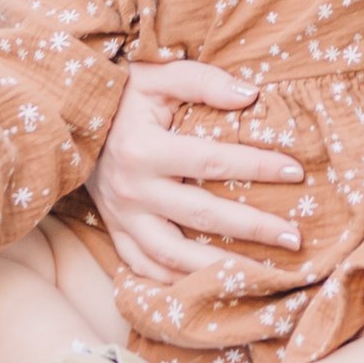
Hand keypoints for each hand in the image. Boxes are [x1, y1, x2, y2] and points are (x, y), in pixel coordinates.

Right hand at [84, 59, 307, 285]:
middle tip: (295, 236)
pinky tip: (209, 286)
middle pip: (202, 216)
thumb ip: (204, 81)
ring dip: (220, 267)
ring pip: (174, 256)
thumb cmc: (122, 94)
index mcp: (144, 150)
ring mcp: (122, 218)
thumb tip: (251, 95)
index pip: (212, 162)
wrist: (68, 119)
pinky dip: (175, 282)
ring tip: (263, 273)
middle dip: (253, 228)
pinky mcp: (115, 232)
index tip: (295, 172)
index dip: (257, 167)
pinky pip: (145, 268)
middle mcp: (133, 191)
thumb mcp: (158, 75)